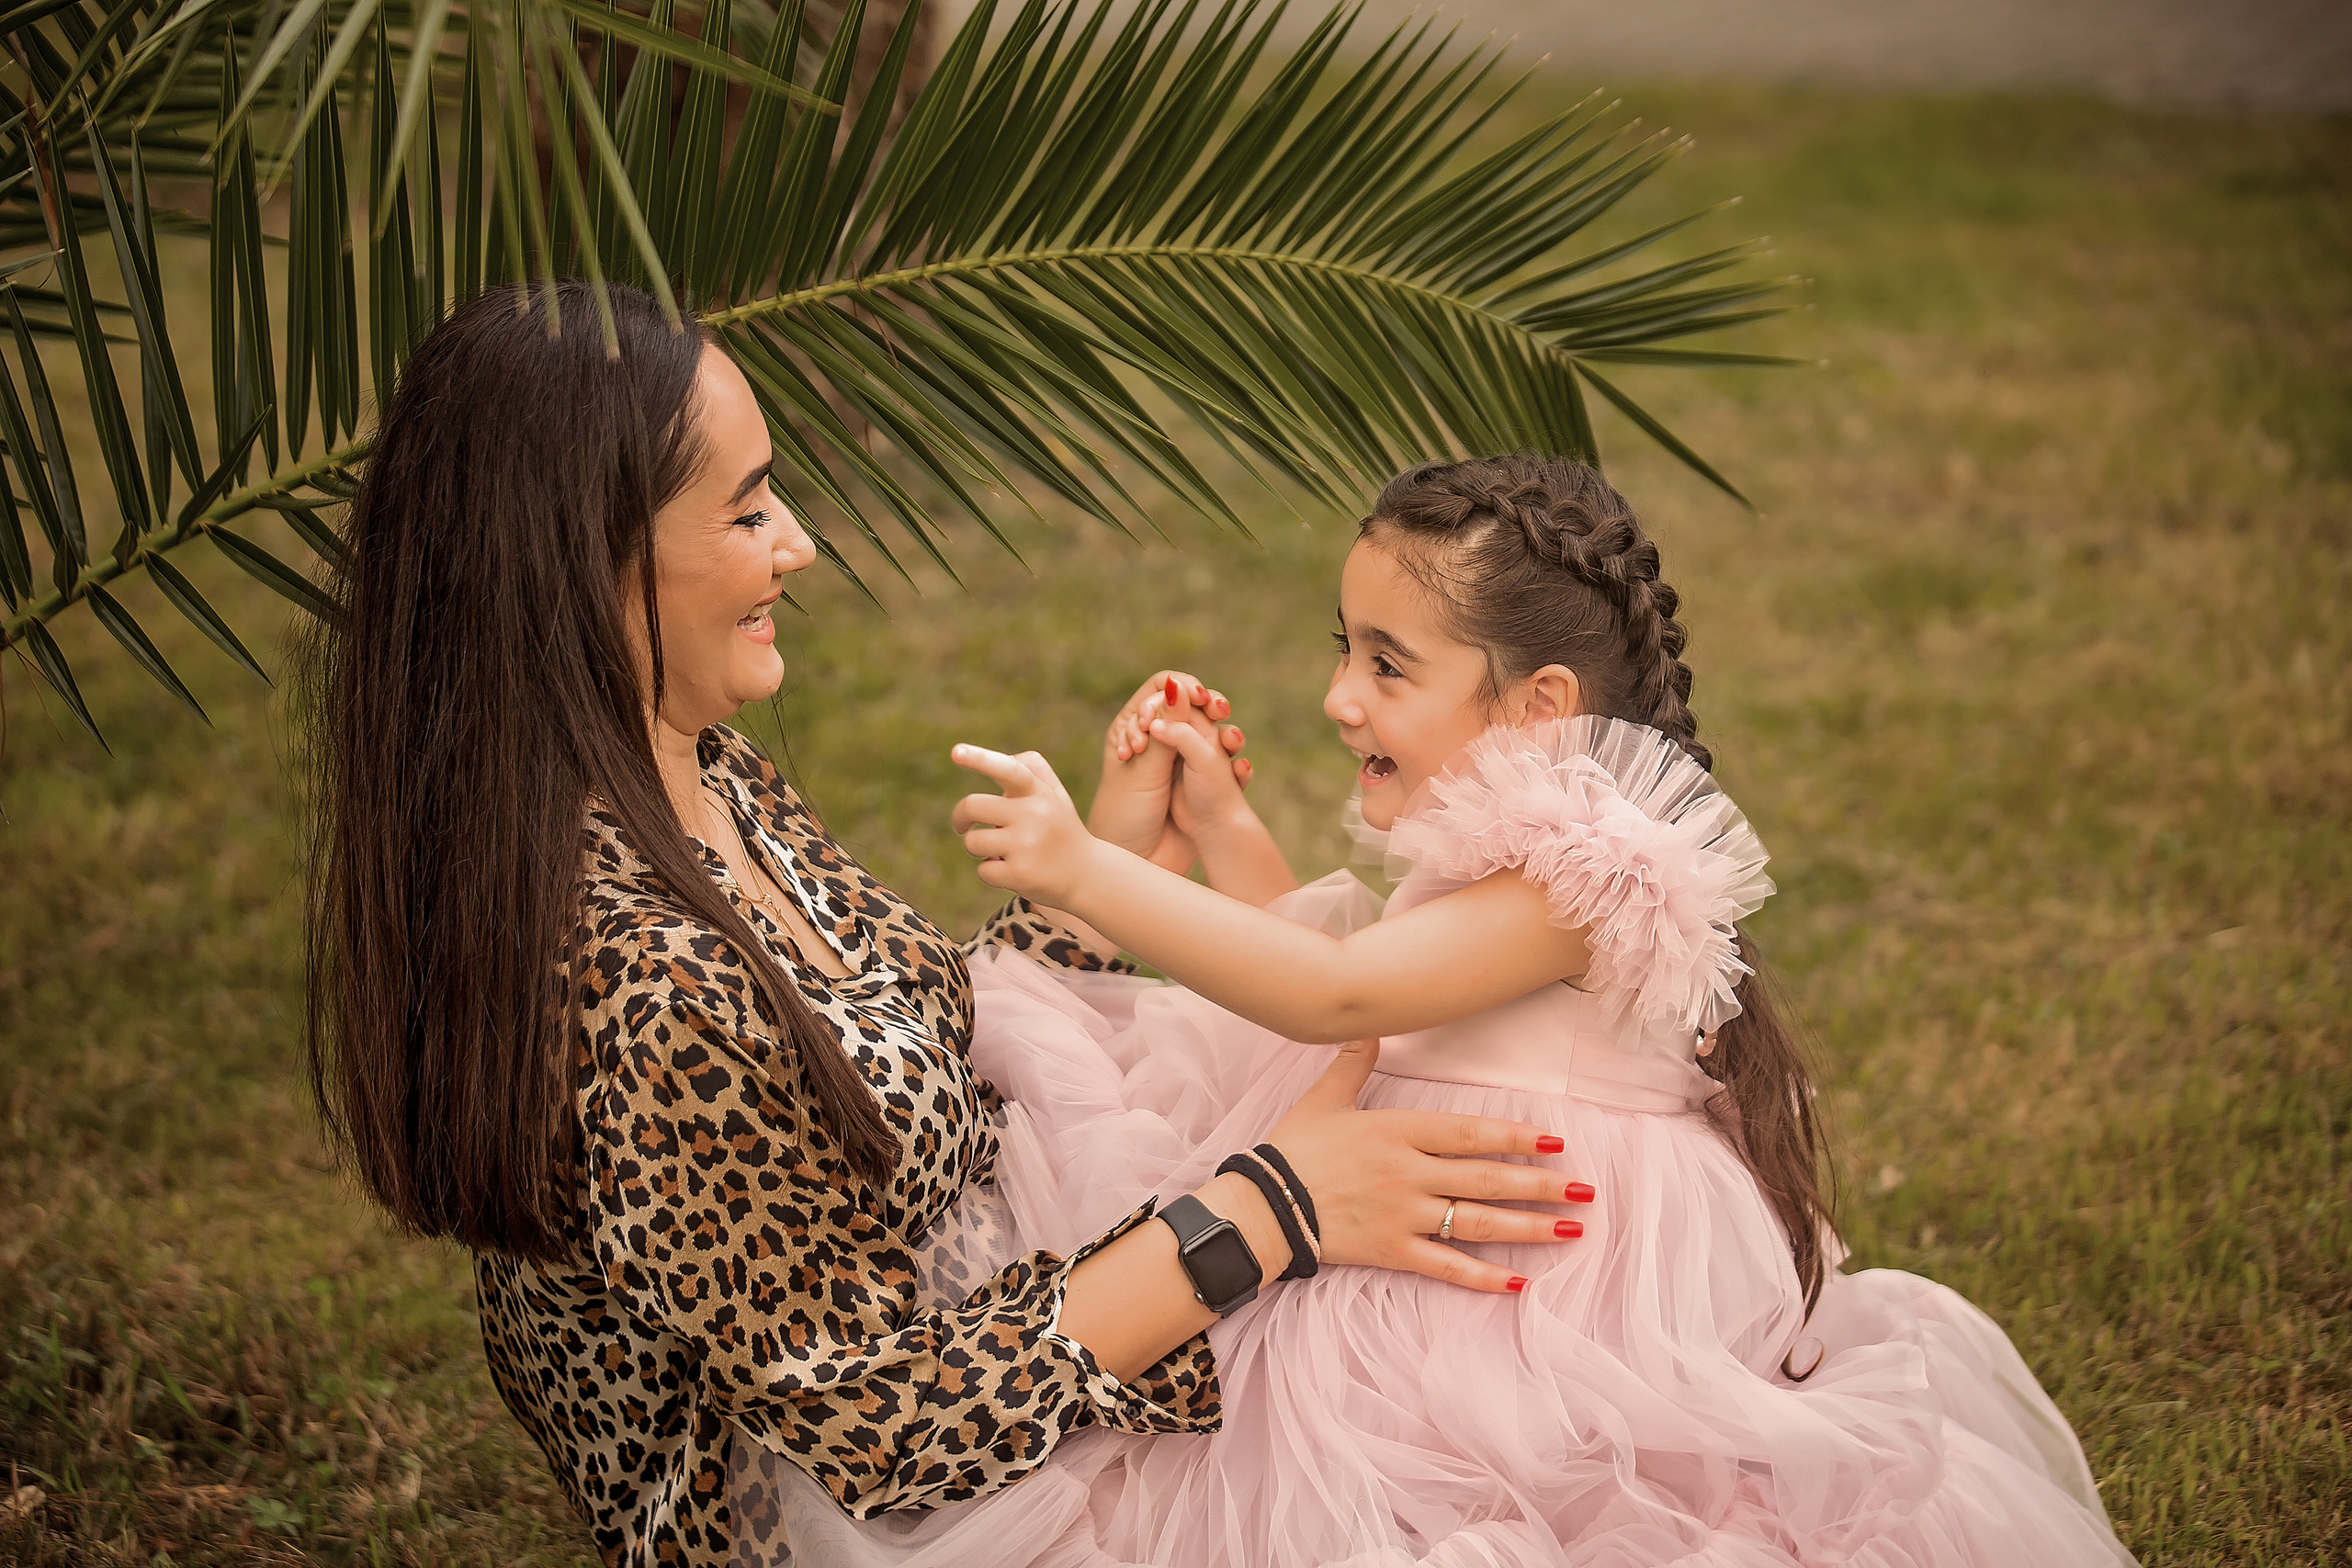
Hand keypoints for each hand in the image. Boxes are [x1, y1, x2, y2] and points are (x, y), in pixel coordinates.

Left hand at [952, 745, 1102, 909]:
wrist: (1087, 876)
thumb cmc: (1062, 830)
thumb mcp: (1056, 796)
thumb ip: (1034, 769)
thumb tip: (1003, 758)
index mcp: (1039, 793)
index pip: (1009, 770)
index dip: (980, 759)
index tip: (957, 751)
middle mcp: (1034, 815)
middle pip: (972, 806)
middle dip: (960, 818)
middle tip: (963, 826)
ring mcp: (1027, 846)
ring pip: (972, 842)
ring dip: (978, 849)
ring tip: (1002, 851)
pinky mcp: (1020, 874)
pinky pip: (983, 870)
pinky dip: (991, 872)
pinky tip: (1012, 871)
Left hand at [1089, 672, 1250, 872]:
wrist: (1138, 863)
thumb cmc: (1127, 817)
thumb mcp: (1143, 770)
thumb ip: (1165, 730)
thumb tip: (1178, 686)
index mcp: (1136, 728)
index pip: (1162, 688)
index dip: (1182, 687)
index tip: (1198, 698)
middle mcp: (1161, 739)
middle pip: (1193, 706)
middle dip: (1210, 704)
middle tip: (1219, 710)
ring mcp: (1183, 761)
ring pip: (1214, 733)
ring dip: (1227, 733)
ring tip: (1231, 744)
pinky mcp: (1202, 785)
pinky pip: (1227, 765)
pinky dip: (1236, 764)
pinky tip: (1238, 771)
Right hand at [1263, 1039, 1589, 1293]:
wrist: (1261, 1205)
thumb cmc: (1293, 1149)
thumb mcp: (1325, 1098)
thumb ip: (1355, 1062)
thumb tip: (1372, 1026)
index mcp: (1398, 1131)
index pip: (1469, 1133)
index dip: (1515, 1137)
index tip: (1556, 1142)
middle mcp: (1409, 1173)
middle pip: (1487, 1178)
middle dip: (1541, 1184)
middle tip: (1585, 1190)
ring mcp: (1403, 1215)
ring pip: (1477, 1222)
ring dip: (1528, 1227)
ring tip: (1571, 1230)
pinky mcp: (1392, 1251)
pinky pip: (1445, 1267)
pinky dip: (1482, 1277)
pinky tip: (1519, 1281)